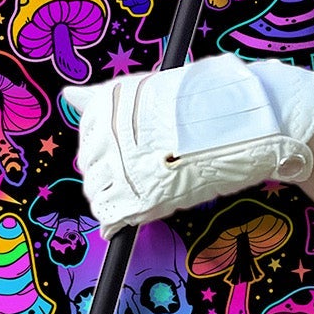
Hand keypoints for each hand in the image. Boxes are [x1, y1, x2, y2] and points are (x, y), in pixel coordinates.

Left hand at [70, 54, 313, 234]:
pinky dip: (115, 222)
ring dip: (113, 198)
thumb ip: (106, 100)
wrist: (245, 121)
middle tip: (140, 175)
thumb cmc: (203, 104)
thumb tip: (68, 94)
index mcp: (109, 104)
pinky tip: (126, 221)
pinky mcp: (141, 196)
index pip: (88, 138)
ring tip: (142, 193)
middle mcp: (109, 133)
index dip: (106, 151)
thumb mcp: (150, 90)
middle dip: (109, 174)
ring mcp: (123, 166)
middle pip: (90, 166)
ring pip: (98, 193)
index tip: (128, 154)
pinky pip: (111, 216)